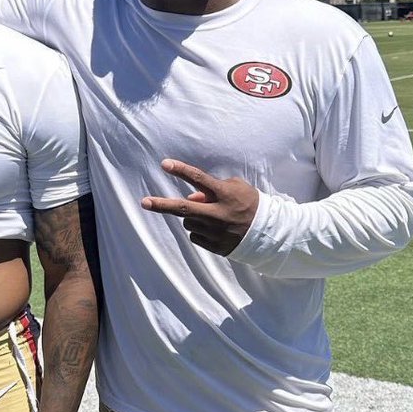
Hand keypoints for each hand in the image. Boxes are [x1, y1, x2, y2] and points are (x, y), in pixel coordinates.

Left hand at [141, 159, 258, 255]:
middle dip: (161, 205)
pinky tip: (215, 230)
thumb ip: (211, 189)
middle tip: (144, 202)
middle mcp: (218, 213)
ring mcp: (215, 232)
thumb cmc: (250, 203)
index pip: (199, 179)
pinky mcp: (215, 246)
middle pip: (183, 208)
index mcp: (224, 195)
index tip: (165, 164)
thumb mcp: (236, 188)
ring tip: (212, 217)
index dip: (181, 171)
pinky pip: (195, 236)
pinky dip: (200, 231)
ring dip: (194, 217)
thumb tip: (191, 197)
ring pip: (189, 222)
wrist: (267, 233)